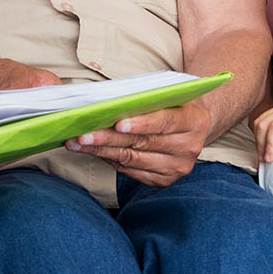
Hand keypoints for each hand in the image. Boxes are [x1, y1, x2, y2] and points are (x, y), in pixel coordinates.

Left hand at [67, 99, 211, 186]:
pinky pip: (131, 170)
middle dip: (109, 139)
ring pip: (133, 159)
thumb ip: (144, 97)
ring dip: (101, 151)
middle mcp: (189, 147)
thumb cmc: (172, 102)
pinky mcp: (164, 180)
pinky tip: (91, 151)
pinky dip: (109, 160)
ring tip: (77, 142)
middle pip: (143, 143)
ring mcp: (178, 167)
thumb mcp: (166, 92)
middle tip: (82, 134)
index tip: (118, 124)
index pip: (165, 122)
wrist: (192, 125)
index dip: (142, 123)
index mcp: (195, 121)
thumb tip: (106, 102)